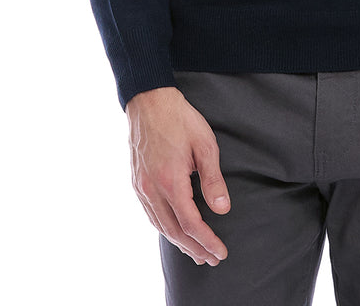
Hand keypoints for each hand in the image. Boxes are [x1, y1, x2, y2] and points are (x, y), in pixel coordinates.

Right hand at [126, 86, 230, 265]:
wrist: (149, 101)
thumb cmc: (180, 119)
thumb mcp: (204, 145)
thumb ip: (213, 180)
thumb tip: (222, 209)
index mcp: (171, 181)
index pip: (191, 223)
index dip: (207, 241)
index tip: (221, 251)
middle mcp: (152, 189)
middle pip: (174, 231)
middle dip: (195, 248)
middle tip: (212, 258)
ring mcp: (141, 187)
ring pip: (160, 226)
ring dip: (179, 243)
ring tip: (196, 252)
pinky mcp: (136, 182)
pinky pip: (150, 215)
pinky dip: (164, 228)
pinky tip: (174, 231)